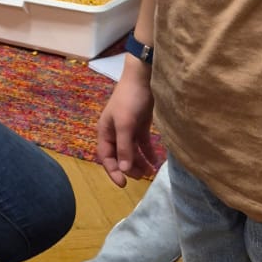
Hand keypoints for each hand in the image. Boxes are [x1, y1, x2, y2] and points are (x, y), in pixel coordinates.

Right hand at [96, 62, 156, 186]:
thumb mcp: (125, 124)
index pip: (106, 157)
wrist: (143, 77)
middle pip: (120, 156)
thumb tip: (123, 169)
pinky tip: (156, 161)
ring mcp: (129, 129)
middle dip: (129, 168)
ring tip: (150, 173)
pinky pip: (143, 144)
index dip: (113, 171)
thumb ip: (124, 147)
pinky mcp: (141, 125)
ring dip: (140, 162)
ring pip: (132, 151)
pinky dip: (148, 153)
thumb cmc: (129, 99)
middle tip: (141, 177)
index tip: (123, 184)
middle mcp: (115, 132)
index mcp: (105, 131)